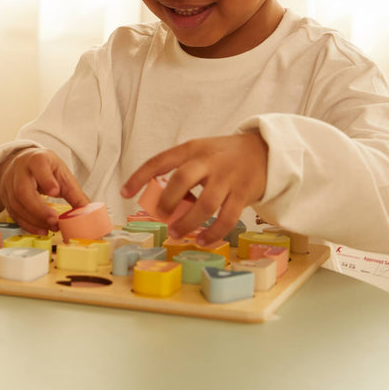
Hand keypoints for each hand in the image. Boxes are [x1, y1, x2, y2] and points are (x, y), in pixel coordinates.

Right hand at [0, 148, 89, 234]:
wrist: (23, 163)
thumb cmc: (46, 168)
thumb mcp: (62, 174)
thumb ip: (75, 193)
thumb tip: (89, 214)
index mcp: (37, 159)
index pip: (38, 166)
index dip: (45, 179)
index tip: (55, 192)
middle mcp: (20, 170)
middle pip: (22, 190)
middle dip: (39, 209)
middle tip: (55, 221)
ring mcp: (9, 184)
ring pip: (16, 204)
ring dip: (34, 220)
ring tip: (52, 227)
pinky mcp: (6, 198)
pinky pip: (14, 214)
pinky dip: (28, 224)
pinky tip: (41, 230)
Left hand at [120, 133, 267, 245]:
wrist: (265, 151)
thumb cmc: (224, 156)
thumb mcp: (201, 153)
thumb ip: (183, 171)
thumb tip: (164, 203)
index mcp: (192, 149)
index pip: (160, 160)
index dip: (139, 177)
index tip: (124, 193)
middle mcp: (208, 161)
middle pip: (182, 180)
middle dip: (167, 201)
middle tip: (160, 216)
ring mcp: (228, 177)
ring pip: (205, 203)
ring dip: (188, 222)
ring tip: (176, 233)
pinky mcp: (244, 193)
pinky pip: (227, 218)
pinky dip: (213, 233)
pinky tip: (202, 240)